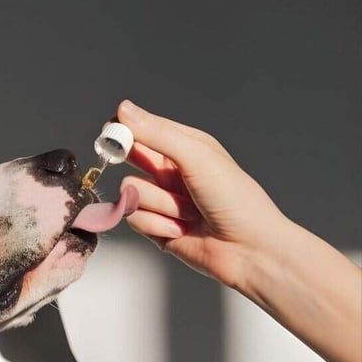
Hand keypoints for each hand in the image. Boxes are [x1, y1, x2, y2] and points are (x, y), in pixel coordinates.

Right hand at [117, 100, 286, 291]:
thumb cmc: (237, 200)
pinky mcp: (155, 227)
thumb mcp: (197, 157)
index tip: (111, 135)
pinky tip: (182, 229)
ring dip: (159, 203)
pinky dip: (157, 224)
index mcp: (184, 146)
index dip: (122, 130)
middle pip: (128, 158)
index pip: (141, 128)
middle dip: (135, 168)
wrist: (250, 251)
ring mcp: (162, 199)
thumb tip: (123, 110)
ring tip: (188, 212)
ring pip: (130, 191)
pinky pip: (134, 218)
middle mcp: (170, 171)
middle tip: (145, 168)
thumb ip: (158, 134)